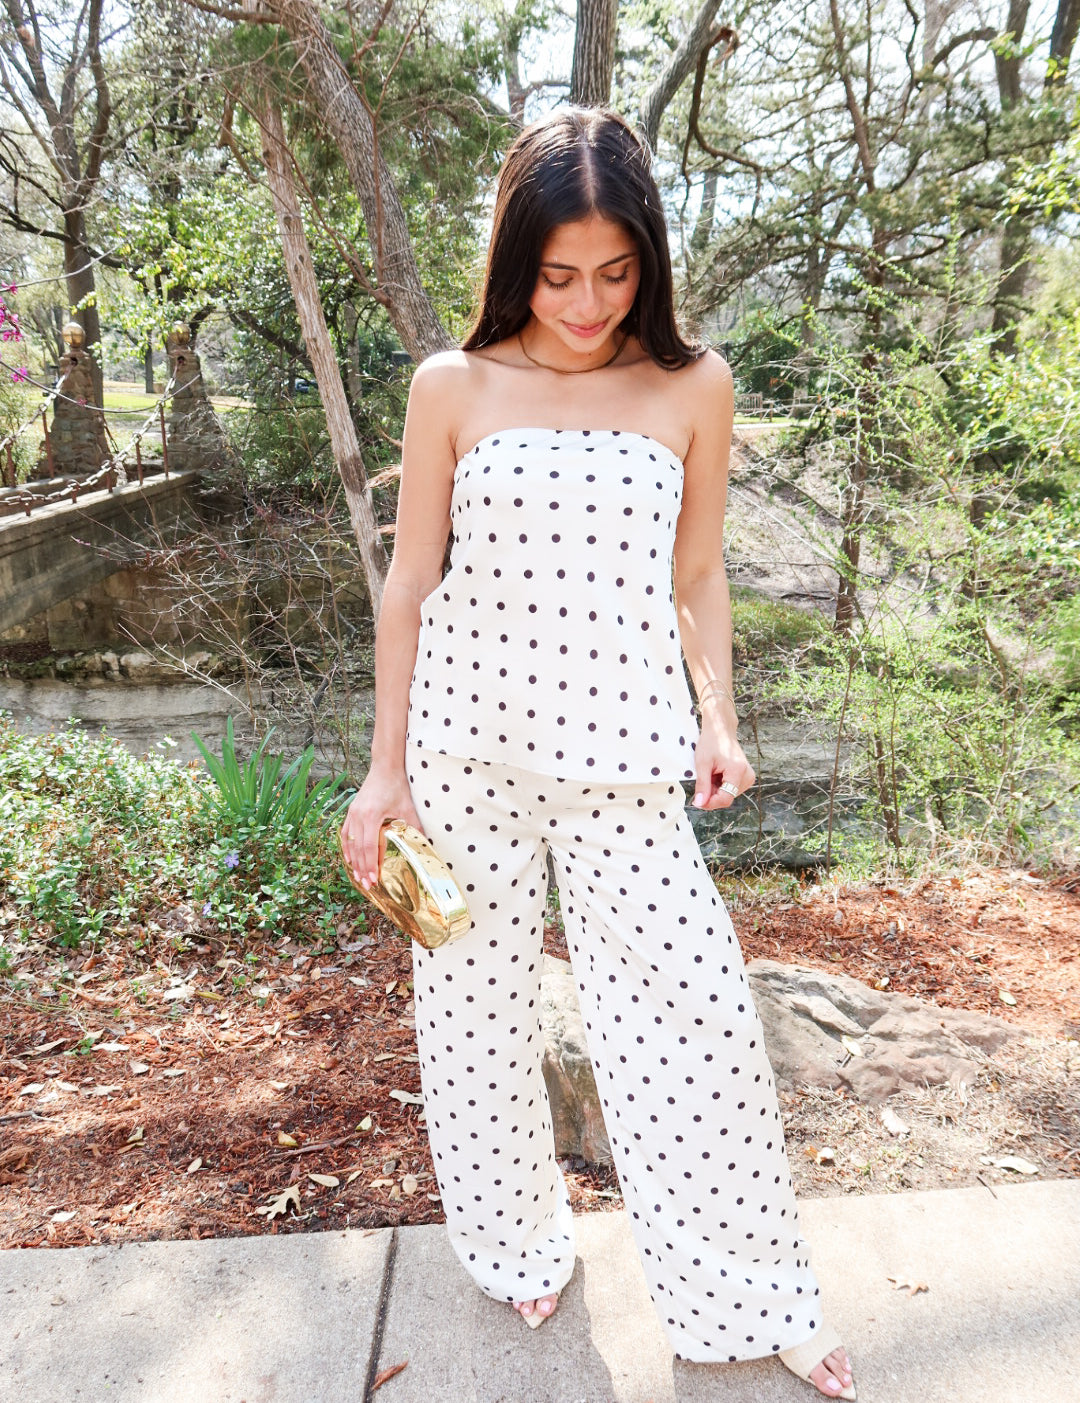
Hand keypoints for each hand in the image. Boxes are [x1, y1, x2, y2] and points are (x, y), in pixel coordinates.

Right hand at [340, 765, 423, 889]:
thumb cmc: (397, 786)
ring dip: (353, 860)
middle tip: (367, 885)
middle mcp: (358, 815)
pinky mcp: (351, 811)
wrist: (385, 767)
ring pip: (350, 842)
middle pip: (358, 848)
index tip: (374, 879)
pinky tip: (349, 858)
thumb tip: (424, 845)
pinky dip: (347, 847)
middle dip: (362, 868)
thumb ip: (414, 827)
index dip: (370, 864)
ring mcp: (352, 813)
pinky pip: (346, 833)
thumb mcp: (408, 808)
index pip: (369, 846)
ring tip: (358, 876)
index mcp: (372, 815)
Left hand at [692, 717, 755, 809]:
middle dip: (711, 794)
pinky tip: (716, 774)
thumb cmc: (711, 743)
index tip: (697, 801)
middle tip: (702, 779)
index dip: (710, 803)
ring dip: (715, 789)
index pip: (726, 798)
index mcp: (738, 771)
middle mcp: (747, 776)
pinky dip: (720, 785)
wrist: (721, 730)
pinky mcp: (746, 777)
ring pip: (728, 794)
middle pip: (726, 797)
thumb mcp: (702, 764)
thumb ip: (702, 785)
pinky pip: (730, 789)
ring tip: (710, 773)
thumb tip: (699, 804)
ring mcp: (748, 777)